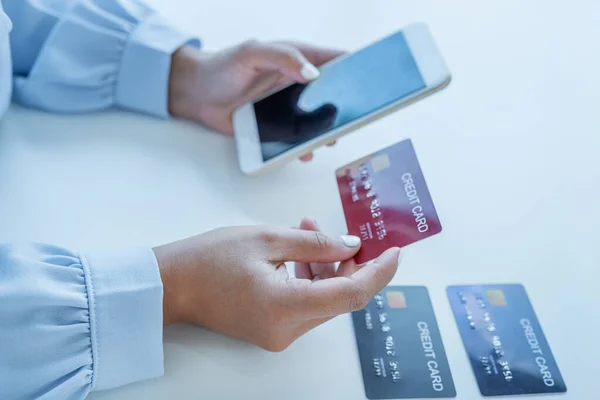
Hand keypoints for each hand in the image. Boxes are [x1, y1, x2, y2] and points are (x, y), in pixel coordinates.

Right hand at [154, 219, 400, 350]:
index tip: (394, 251)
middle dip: (349, 262)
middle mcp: (286, 330)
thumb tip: (350, 246)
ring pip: (324, 298)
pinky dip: (310, 276)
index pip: (352, 294)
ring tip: (309, 229)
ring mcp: (279, 333)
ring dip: (326, 265)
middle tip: (345, 231)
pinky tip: (299, 249)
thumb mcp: (267, 238)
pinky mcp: (273, 329)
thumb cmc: (208, 259)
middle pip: (340, 297)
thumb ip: (316, 243)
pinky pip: (306, 302)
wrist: (172, 284)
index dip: (379, 272)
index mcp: (285, 307)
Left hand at [168, 41, 342, 160]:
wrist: (197, 95)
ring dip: (329, 131)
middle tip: (359, 115)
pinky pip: (300, 141)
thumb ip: (283, 58)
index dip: (359, 67)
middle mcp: (299, 85)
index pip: (337, 60)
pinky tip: (306, 152)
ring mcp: (291, 109)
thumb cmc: (222, 67)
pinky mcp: (279, 129)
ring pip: (320, 122)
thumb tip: (312, 74)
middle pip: (335, 96)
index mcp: (299, 60)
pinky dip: (306, 148)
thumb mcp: (252, 53)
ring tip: (331, 138)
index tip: (377, 76)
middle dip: (349, 106)